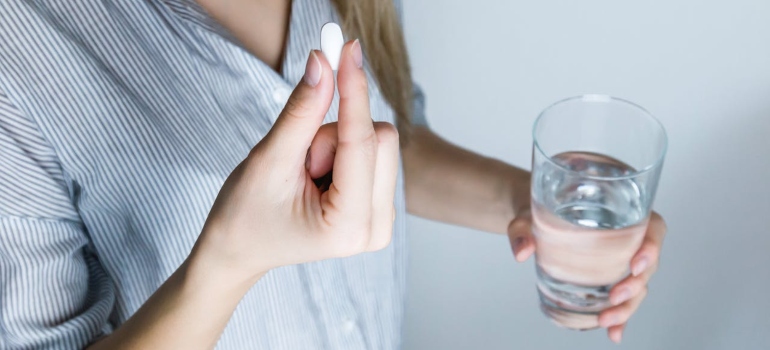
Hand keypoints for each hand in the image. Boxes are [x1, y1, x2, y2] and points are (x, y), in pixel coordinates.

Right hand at [192, 40, 398, 285]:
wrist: (240, 249)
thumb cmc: (245, 215)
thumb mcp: (269, 160)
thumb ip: (301, 112)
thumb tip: (323, 62)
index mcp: (349, 227)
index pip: (361, 142)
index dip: (353, 90)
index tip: (347, 49)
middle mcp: (377, 228)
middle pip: (380, 138)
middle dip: (334, 134)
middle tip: (301, 160)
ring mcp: (382, 219)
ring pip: (378, 142)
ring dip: (336, 144)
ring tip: (306, 174)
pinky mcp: (380, 205)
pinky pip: (374, 152)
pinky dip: (343, 152)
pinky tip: (319, 177)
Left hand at [507, 210, 666, 343]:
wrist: (530, 220)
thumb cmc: (536, 209)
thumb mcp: (527, 215)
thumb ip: (522, 229)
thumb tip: (522, 251)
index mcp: (620, 212)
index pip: (652, 227)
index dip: (652, 247)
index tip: (635, 264)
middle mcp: (627, 238)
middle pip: (647, 264)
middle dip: (635, 285)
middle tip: (614, 297)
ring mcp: (619, 260)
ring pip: (638, 286)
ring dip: (627, 307)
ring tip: (606, 320)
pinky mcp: (608, 278)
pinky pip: (622, 299)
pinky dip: (620, 317)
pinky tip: (614, 332)